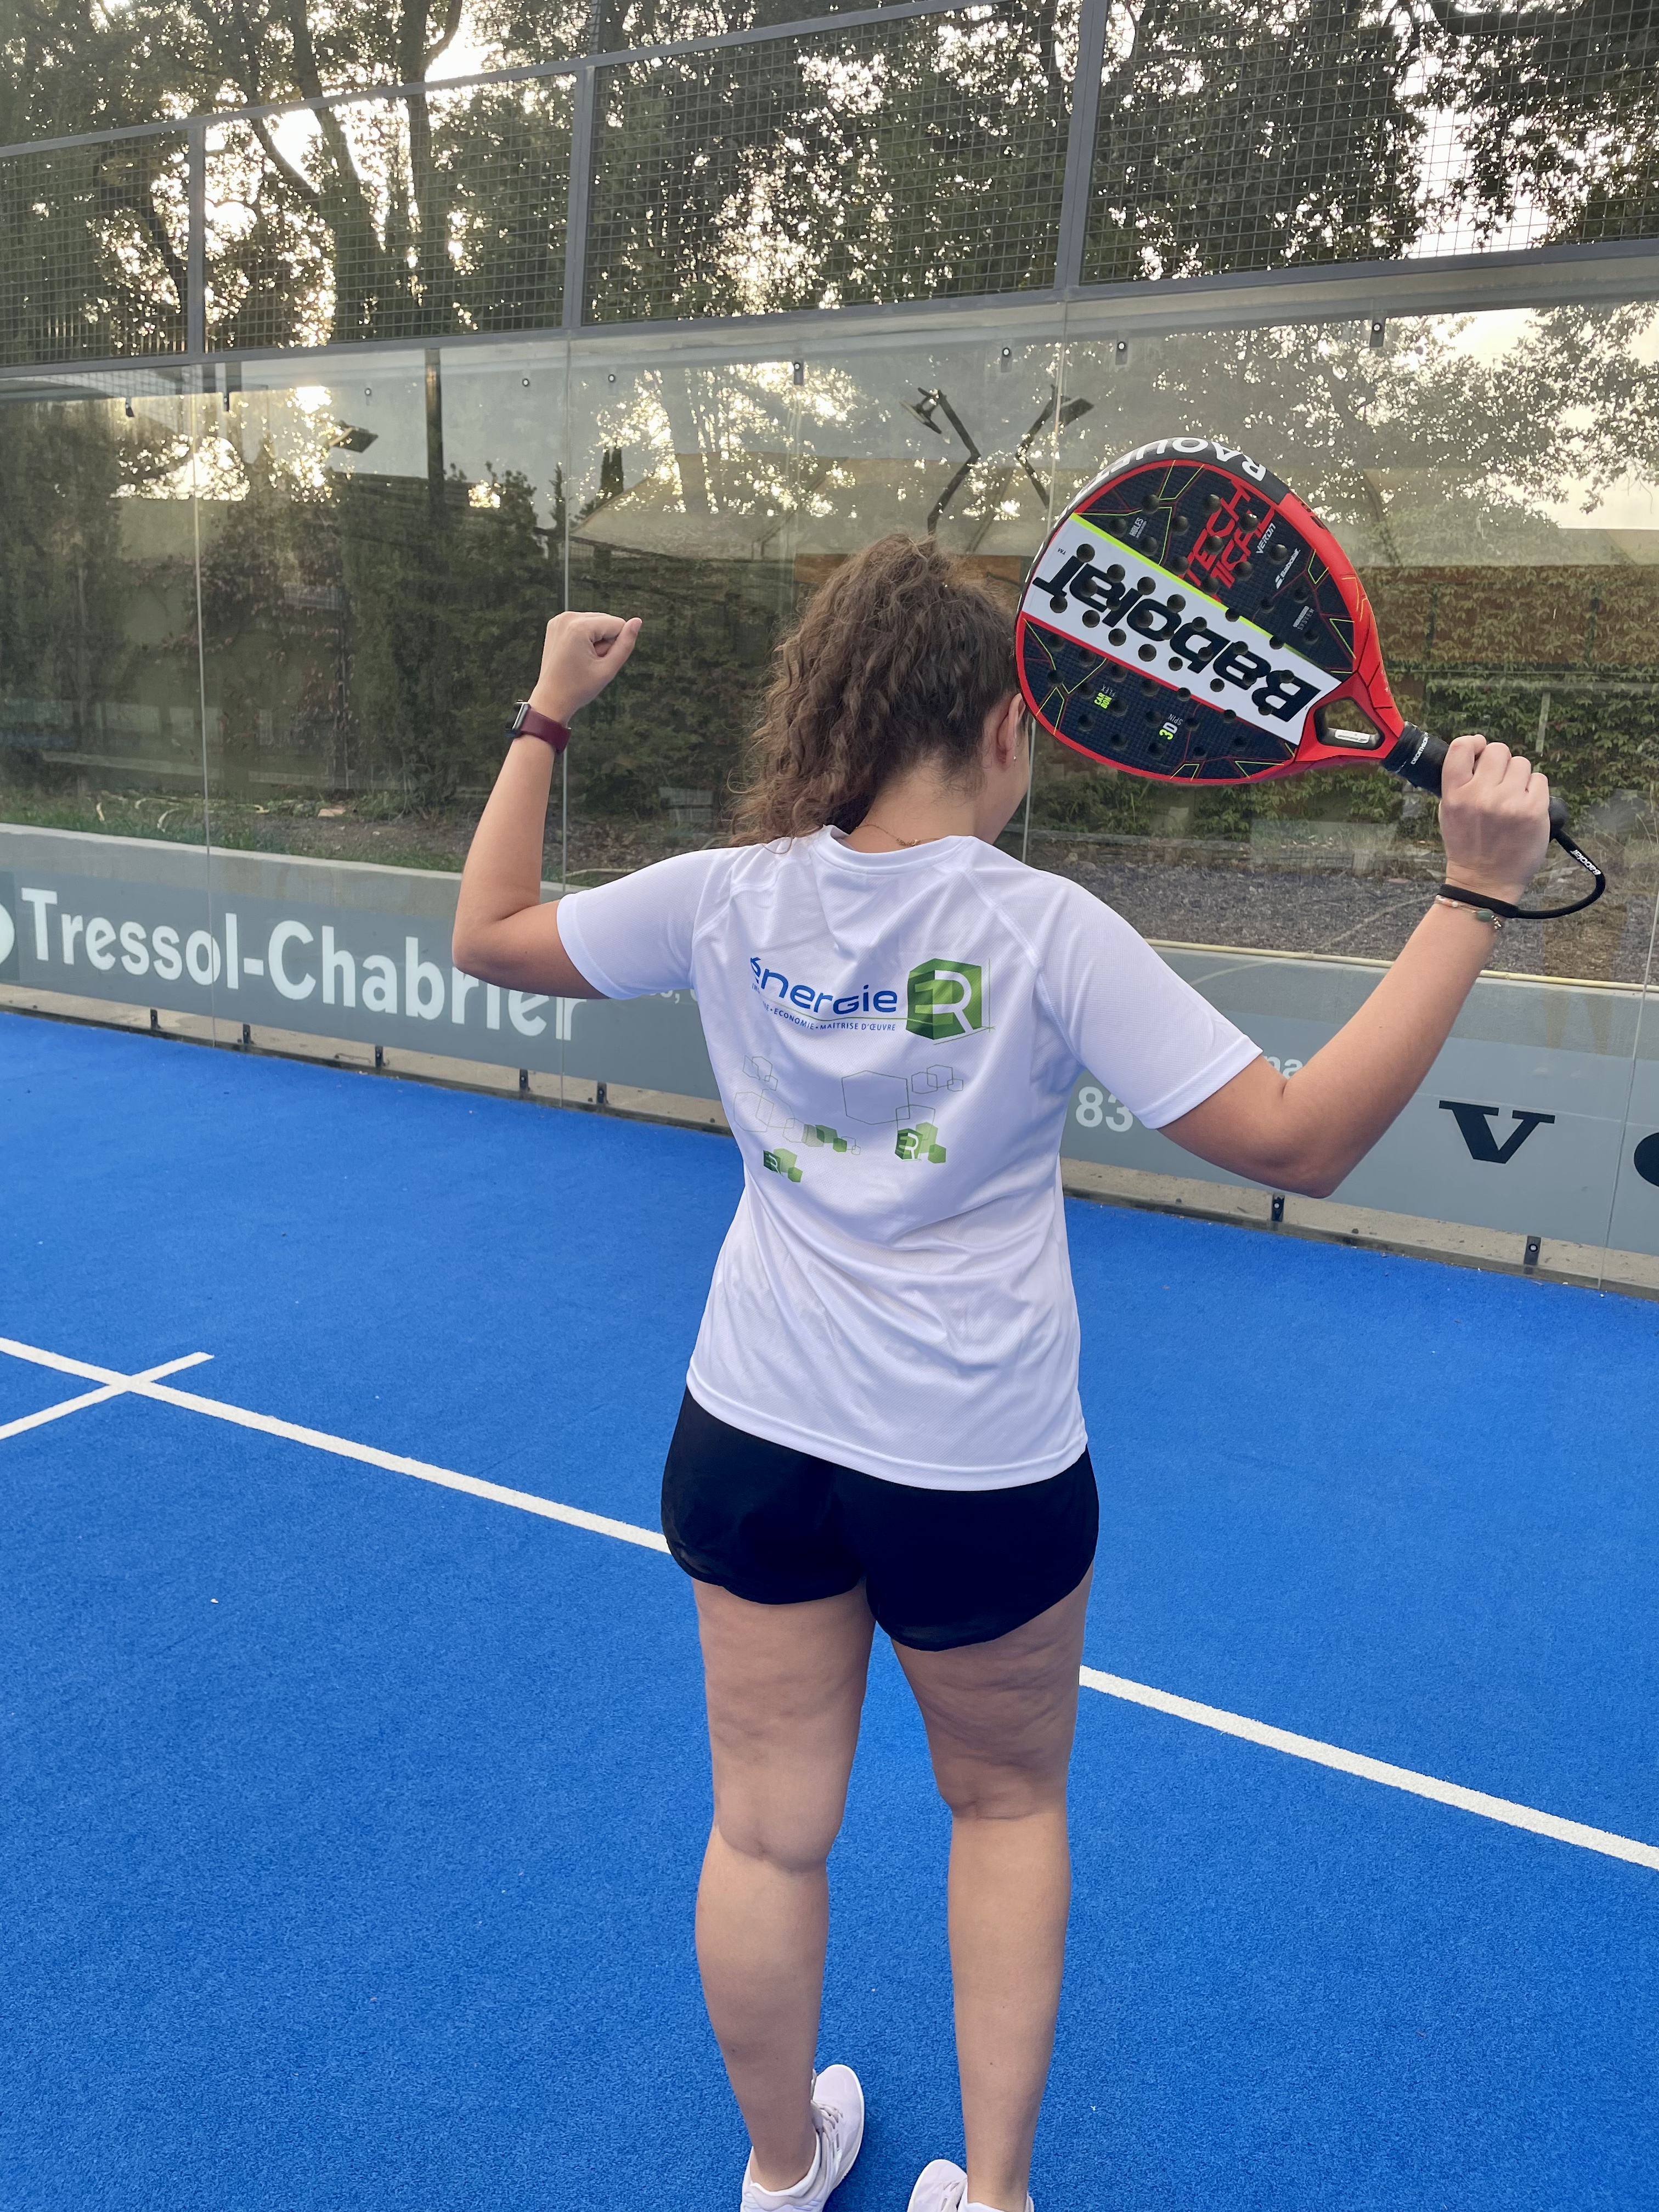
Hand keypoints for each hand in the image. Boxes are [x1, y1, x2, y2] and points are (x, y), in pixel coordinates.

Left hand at [527, 610, 641, 724]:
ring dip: (595, 641)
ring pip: (596, 623)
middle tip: (589, 662)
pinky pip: (583, 625)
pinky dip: (584, 638)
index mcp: (579, 627)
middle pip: (606, 621)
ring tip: (581, 660)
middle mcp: (567, 617)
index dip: (615, 646)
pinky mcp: (556, 623)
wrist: (551, 699)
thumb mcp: (608, 669)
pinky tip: (575, 654)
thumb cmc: (578, 688)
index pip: (617, 624)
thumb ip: (626, 644)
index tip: (597, 662)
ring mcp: (559, 619)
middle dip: (604, 642)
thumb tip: (637, 621)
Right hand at [1436, 732, 1551, 904]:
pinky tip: (1525, 807)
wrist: (1485, 882)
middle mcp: (1481, 795)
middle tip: (1499, 783)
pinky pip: (1539, 780)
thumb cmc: (1467, 845)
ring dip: (1519, 777)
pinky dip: (1534, 791)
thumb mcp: (1448, 813)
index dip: (1475, 743)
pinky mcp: (1534, 811)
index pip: (1462, 746)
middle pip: (1498, 751)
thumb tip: (1480, 754)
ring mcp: (1509, 803)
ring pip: (1522, 764)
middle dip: (1500, 763)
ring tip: (1512, 799)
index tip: (1480, 752)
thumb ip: (1460, 782)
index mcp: (1455, 794)